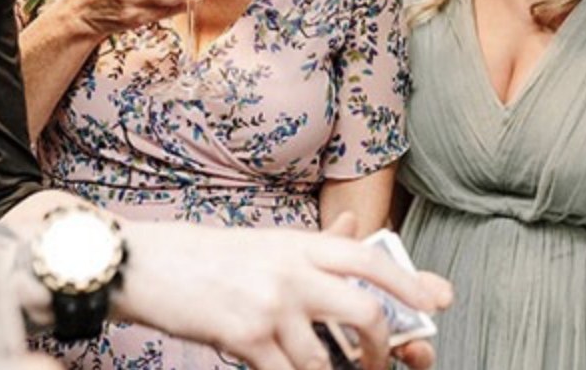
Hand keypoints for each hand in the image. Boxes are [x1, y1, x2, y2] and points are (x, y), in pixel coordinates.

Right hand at [114, 217, 452, 369]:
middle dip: (383, 348)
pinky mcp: (245, 337)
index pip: (369, 258)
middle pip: (364, 313)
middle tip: (380, 362)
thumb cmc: (210, 256)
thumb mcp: (267, 241)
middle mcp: (292, 271)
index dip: (409, 282)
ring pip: (325, 359)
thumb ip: (315, 243)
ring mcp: (270, 305)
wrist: (150, 265)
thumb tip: (357, 229)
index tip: (436, 301)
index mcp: (299, 244)